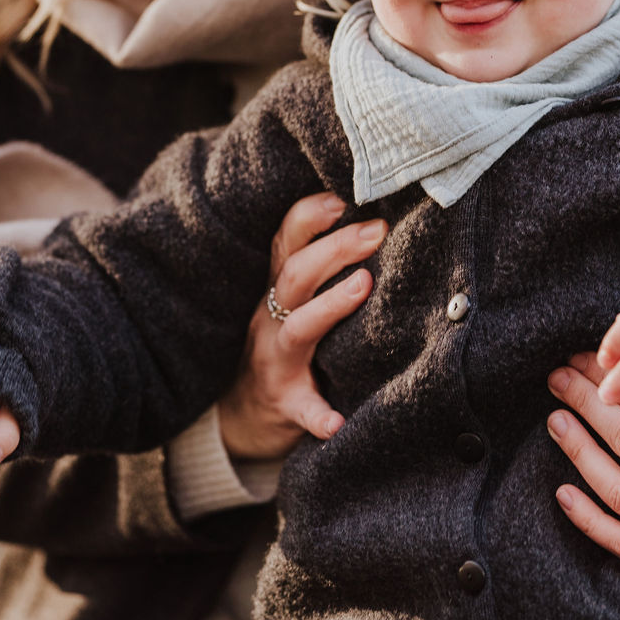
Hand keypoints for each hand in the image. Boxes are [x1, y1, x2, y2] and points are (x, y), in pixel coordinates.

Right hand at [217, 193, 386, 458]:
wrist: (241, 414)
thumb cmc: (284, 341)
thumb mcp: (292, 300)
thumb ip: (319, 268)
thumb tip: (375, 220)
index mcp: (277, 289)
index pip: (287, 242)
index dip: (310, 216)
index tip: (343, 198)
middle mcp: (271, 318)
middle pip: (296, 275)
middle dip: (336, 247)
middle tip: (377, 229)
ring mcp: (275, 362)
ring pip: (298, 329)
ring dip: (330, 306)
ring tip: (363, 286)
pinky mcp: (286, 404)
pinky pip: (301, 409)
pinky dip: (318, 415)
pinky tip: (336, 422)